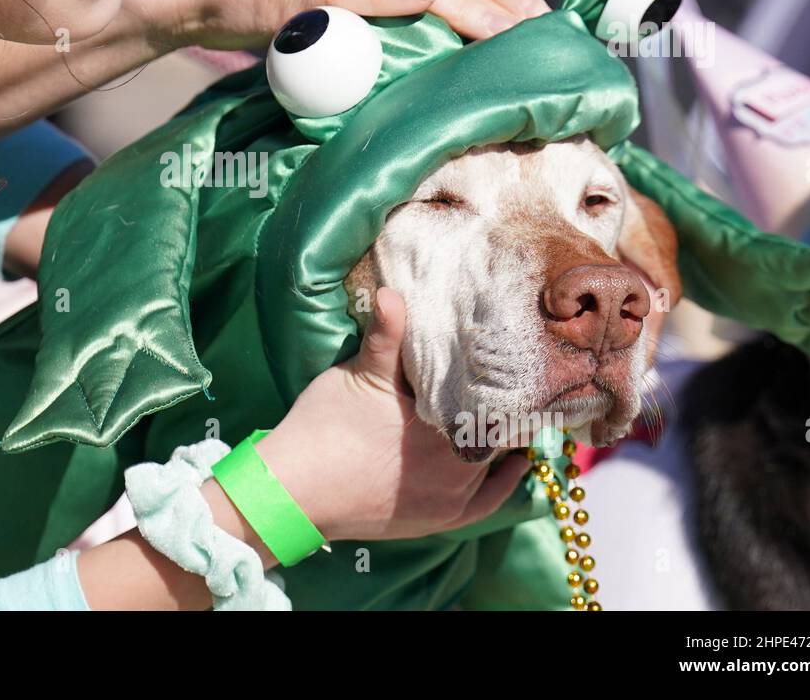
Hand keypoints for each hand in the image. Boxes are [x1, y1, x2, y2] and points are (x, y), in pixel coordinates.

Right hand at [254, 287, 529, 542]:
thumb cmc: (326, 427)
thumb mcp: (359, 372)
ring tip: (510, 412)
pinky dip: (503, 485)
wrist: (295, 491)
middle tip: (507, 379)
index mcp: (449, 423)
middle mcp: (462, 464)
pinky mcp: (440, 519)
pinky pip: (486, 503)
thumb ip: (386, 333)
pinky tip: (514, 467)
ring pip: (495, 461)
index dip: (504, 376)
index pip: (498, 396)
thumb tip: (393, 290)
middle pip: (498, 427)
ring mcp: (452, 496)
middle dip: (500, 404)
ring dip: (501, 438)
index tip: (510, 357)